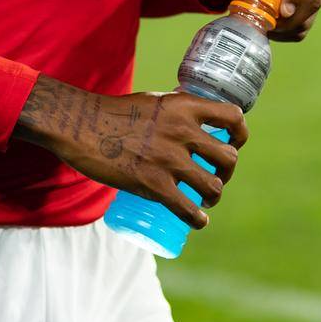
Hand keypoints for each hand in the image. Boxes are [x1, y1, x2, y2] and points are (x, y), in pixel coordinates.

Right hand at [13, 76, 248, 229]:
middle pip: (228, 158)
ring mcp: (169, 159)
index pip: (233, 117)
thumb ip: (176, 111)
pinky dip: (197, 219)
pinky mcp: (153, 184)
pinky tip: (197, 221)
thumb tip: (192, 123)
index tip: (234, 144)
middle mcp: (183, 131)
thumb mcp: (154, 100)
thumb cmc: (114, 113)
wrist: (80, 126)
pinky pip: (188, 209)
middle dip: (226, 172)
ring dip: (213, 196)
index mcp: (184, 106)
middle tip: (215, 177)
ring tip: (205, 199)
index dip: (240, 135)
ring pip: (213, 186)